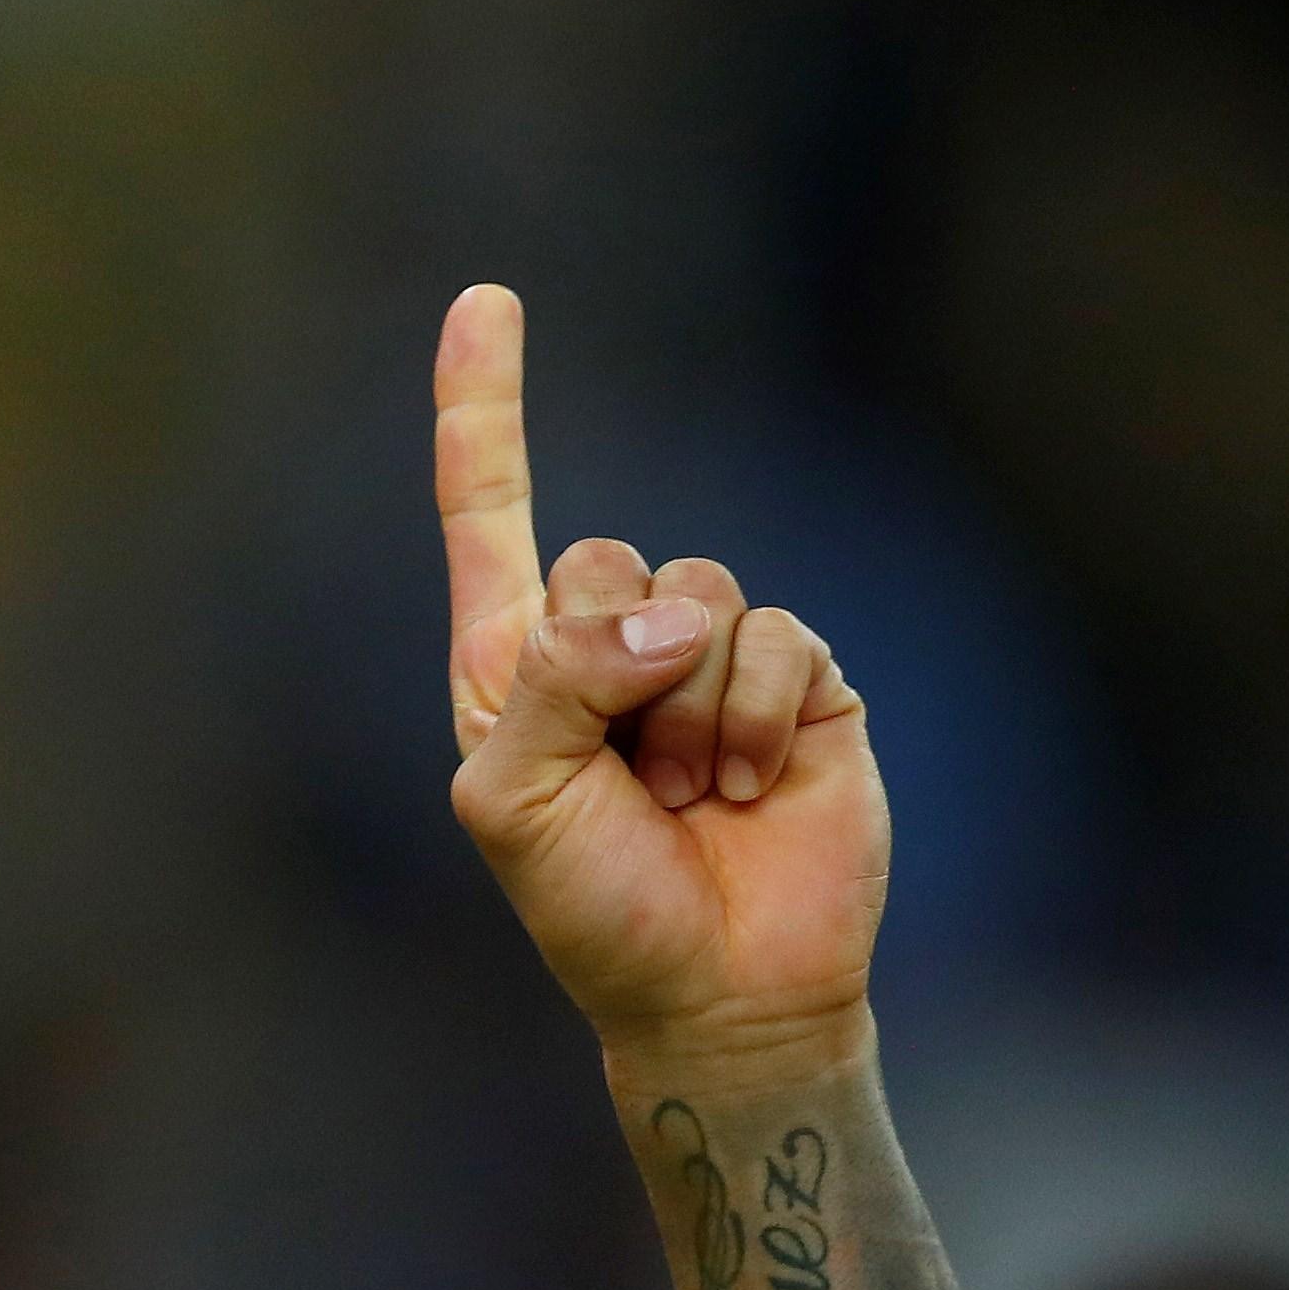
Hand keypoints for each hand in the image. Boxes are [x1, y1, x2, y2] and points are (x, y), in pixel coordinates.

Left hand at [436, 288, 886, 1083]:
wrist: (719, 991)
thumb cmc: (593, 908)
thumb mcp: (514, 801)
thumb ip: (557, 680)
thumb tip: (672, 613)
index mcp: (515, 666)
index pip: (491, 514)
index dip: (485, 409)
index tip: (486, 298)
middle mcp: (610, 644)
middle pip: (607, 557)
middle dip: (615, 671)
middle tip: (628, 783)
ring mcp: (711, 657)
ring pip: (700, 595)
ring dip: (690, 715)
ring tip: (690, 799)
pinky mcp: (803, 680)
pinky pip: (778, 641)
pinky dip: (757, 722)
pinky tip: (752, 791)